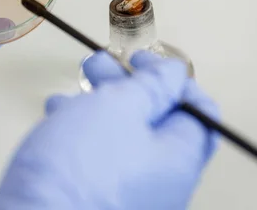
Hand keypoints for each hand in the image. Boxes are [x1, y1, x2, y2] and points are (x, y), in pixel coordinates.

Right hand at [0, 51, 219, 209]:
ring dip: (100, 105)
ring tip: (71, 89)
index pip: (199, 112)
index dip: (172, 79)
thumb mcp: (119, 108)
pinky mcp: (97, 201)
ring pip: (122, 138)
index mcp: (179, 160)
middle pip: (156, 122)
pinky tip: (57, 116)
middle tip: (98, 64)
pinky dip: (84, 131)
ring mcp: (130, 196)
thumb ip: (152, 86)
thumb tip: (175, 73)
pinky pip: (100, 158)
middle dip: (126, 86)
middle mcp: (162, 183)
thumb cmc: (82, 162)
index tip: (139, 60)